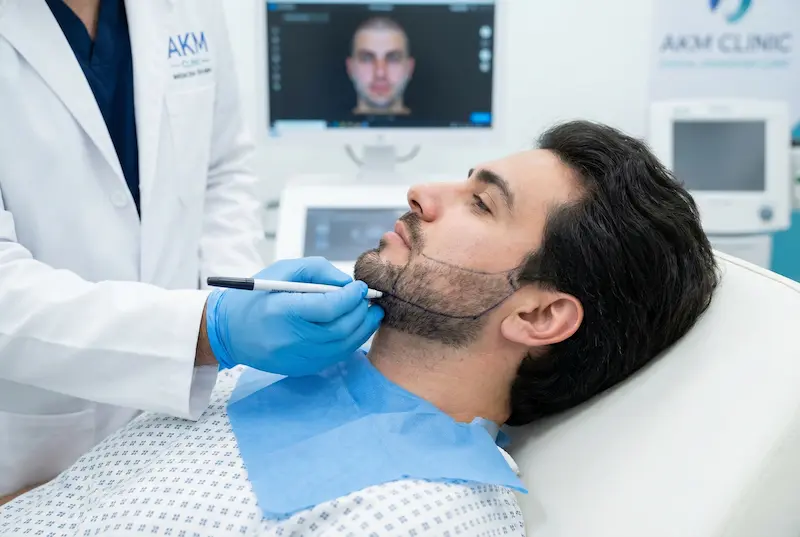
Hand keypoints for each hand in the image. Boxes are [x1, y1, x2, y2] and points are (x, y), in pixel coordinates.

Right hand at [204, 257, 383, 375]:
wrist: (230, 331)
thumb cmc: (257, 296)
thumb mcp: (283, 271)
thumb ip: (318, 271)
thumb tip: (348, 284)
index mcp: (283, 311)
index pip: (329, 308)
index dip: (351, 297)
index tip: (360, 287)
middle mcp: (290, 339)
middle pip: (340, 329)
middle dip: (361, 313)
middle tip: (370, 300)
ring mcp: (296, 358)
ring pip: (342, 346)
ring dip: (362, 329)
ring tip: (370, 313)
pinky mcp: (301, 368)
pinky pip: (335, 356)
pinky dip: (350, 342)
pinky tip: (354, 328)